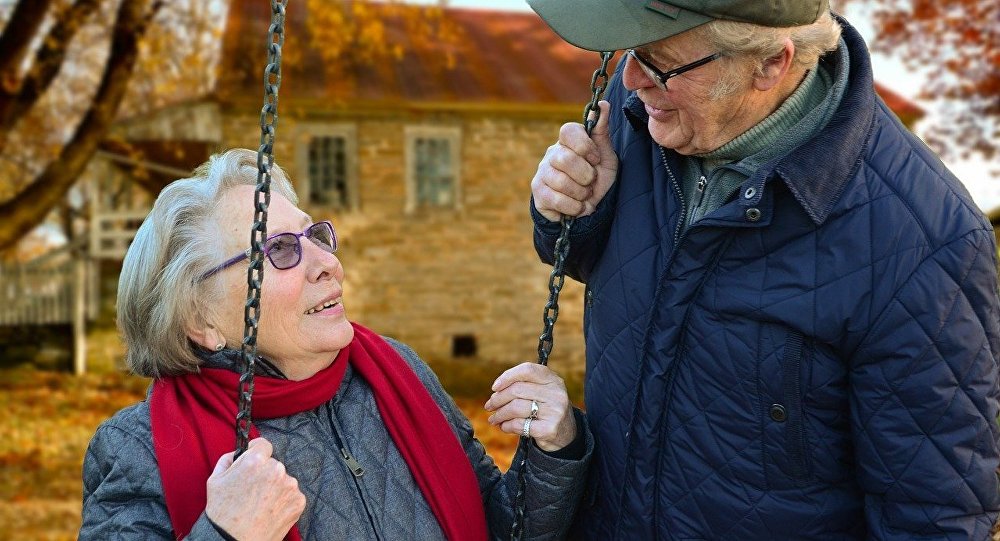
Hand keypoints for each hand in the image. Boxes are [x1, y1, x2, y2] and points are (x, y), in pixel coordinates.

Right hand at [205, 438, 305, 540]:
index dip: (257, 451)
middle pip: (273, 464)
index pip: (263, 444)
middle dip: (265, 473)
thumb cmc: (222, 513)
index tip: (255, 458)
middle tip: (253, 490)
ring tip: (261, 504)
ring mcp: (290, 486)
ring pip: (283, 479)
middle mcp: (276, 470)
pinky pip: (292, 494)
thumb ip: (228, 459)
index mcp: (255, 461)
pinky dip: (283, 500)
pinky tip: (270, 510)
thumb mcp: (215, 480)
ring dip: (275, 487)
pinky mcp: (298, 501)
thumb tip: (239, 452)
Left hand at [484, 362, 576, 451]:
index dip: (507, 376)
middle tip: (489, 406)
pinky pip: (519, 425)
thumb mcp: (542, 391)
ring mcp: (554, 411)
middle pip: (517, 390)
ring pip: (515, 408)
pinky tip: (504, 426)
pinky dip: (507, 426)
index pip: (527, 370)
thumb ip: (524, 385)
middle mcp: (556, 393)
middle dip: (498, 399)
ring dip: (499, 414)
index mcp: (553, 379)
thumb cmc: (546, 408)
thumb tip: (496, 391)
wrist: (566, 433)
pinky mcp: (549, 429)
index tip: (494, 387)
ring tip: (494, 418)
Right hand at [531, 100, 617, 221]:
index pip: (568, 131)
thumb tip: (603, 104)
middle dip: (586, 176)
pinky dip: (574, 207)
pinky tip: (577, 206)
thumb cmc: (597, 179)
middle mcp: (552, 154)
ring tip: (584, 195)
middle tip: (591, 182)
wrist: (588, 208)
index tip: (596, 159)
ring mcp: (542, 172)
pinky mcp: (538, 192)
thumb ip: (602, 131)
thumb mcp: (606, 156)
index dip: (585, 146)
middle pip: (565, 159)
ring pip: (561, 182)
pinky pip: (556, 199)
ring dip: (581, 193)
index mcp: (568, 141)